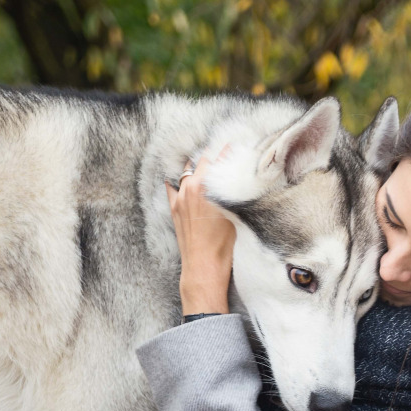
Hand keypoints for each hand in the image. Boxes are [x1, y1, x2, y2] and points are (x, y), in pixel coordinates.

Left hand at [166, 150, 235, 314]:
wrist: (203, 267)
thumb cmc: (223, 246)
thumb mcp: (235, 215)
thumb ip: (233, 193)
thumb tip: (238, 180)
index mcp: (206, 187)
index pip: (217, 158)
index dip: (226, 150)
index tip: (233, 143)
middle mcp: (190, 188)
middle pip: (201, 161)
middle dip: (212, 156)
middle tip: (222, 153)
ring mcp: (179, 198)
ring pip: (186, 171)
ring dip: (195, 166)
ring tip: (205, 164)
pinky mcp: (174, 208)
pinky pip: (172, 185)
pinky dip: (178, 179)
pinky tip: (183, 176)